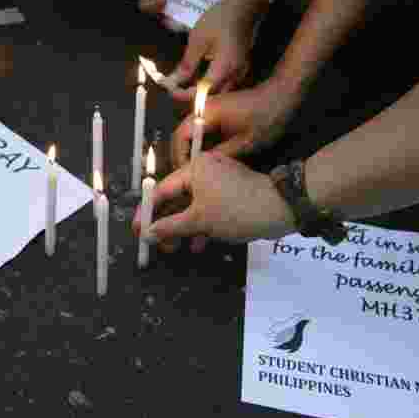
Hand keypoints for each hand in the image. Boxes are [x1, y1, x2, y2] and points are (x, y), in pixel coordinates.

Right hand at [132, 151, 293, 251]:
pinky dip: (201, 225)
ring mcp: (218, 181)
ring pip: (192, 206)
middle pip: (176, 199)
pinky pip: (208, 208)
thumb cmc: (235, 211)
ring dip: (183, 228)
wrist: (280, 209)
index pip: (161, 190)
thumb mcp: (199, 221)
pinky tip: (198, 244)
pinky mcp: (230, 193)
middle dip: (166, 224)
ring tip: (176, 249)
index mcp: (193, 168)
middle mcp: (204, 170)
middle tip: (159, 245)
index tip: (137, 230)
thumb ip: (170, 226)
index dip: (147, 212)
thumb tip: (147, 233)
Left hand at [140, 0, 269, 101]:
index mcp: (225, 68)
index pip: (204, 92)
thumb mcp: (198, 40)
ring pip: (223, 93)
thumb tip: (174, 82)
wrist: (244, 5)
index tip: (170, 91)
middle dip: (194, 97)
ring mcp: (242, 72)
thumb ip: (188, 64)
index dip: (185, 95)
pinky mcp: (242, 68)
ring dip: (204, 94)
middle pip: (214, 97)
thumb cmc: (219, 18)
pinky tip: (202, 81)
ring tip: (186, 87)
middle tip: (176, 90)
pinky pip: (228, 84)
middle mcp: (236, 75)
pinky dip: (214, 87)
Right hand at [171, 75, 303, 168]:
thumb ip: (221, 155)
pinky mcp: (215, 111)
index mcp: (207, 113)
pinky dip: (199, 143)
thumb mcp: (246, 143)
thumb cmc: (267, 118)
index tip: (186, 173)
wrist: (281, 96)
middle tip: (189, 174)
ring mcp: (208, 108)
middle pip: (181, 133)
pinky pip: (200, 128)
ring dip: (190, 149)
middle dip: (182, 154)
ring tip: (196, 169)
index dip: (180, 156)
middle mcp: (203, 108)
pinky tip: (207, 157)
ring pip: (189, 131)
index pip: (181, 135)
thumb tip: (202, 168)